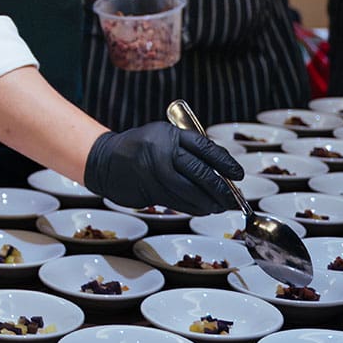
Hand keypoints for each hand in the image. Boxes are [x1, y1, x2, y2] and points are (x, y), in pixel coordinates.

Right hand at [83, 121, 243, 214]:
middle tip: (232, 199)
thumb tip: (221, 171)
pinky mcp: (147, 189)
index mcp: (169, 134)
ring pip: (189, 191)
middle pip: (199, 172)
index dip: (225, 163)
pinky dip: (192, 207)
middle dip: (220, 188)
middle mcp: (161, 151)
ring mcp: (152, 171)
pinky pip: (176, 202)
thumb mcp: (163, 137)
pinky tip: (201, 209)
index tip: (238, 175)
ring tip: (219, 206)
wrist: (104, 159)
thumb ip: (188, 149)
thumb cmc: (140, 148)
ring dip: (208, 202)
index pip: (205, 147)